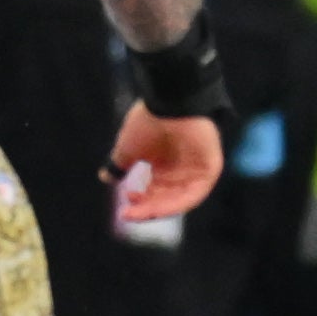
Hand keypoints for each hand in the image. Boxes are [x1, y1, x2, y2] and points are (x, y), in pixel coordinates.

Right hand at [109, 107, 221, 221]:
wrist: (170, 101)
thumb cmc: (149, 121)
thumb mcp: (128, 147)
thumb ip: (120, 164)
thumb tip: (106, 177)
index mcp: (164, 164)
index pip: (154, 192)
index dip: (140, 202)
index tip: (123, 209)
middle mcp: (181, 169)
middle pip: (166, 198)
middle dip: (147, 208)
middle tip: (128, 214)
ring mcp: (197, 169)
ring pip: (179, 199)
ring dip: (159, 208)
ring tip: (139, 212)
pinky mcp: (210, 168)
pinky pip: (195, 193)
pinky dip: (177, 202)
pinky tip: (159, 206)